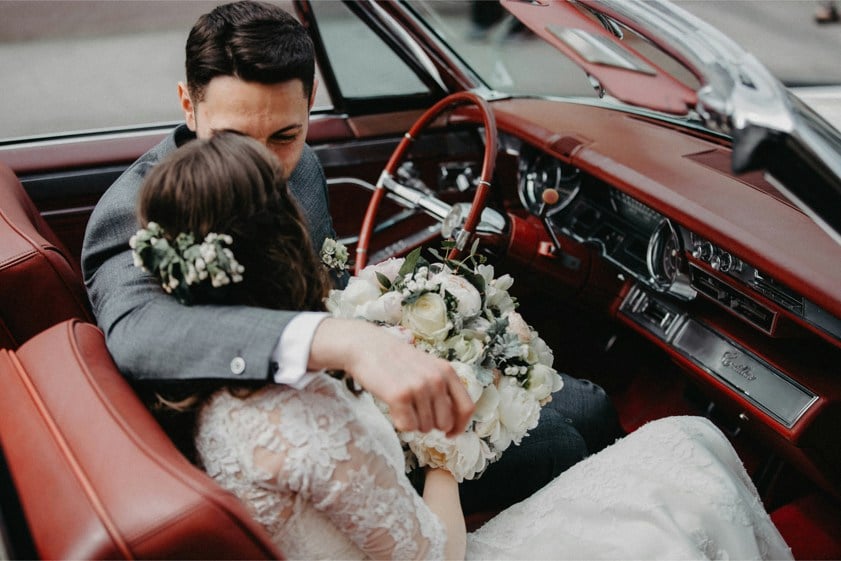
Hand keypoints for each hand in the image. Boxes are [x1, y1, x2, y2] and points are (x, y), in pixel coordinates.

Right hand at [309, 318, 473, 436]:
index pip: (467, 408)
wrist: (366, 346)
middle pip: (445, 423)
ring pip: (425, 428)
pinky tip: (392, 406)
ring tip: (401, 403)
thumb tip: (450, 423)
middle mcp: (437, 379)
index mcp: (447, 371)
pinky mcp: (400, 396)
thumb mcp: (427, 367)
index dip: (460, 426)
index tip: (449, 434)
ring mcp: (419, 387)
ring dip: (412, 422)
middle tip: (414, 412)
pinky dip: (399, 422)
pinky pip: (407, 427)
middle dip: (430, 425)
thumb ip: (442, 389)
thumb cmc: (395, 360)